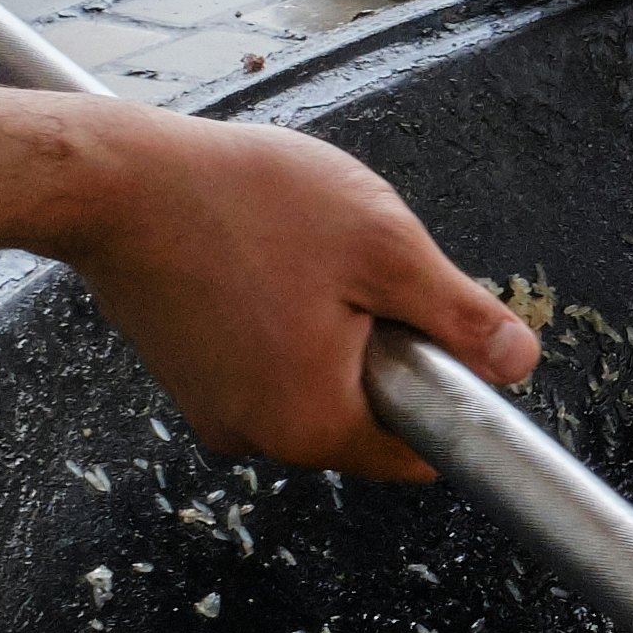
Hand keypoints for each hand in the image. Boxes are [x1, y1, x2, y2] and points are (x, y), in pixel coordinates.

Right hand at [53, 106, 537, 481]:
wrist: (113, 181)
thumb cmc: (244, 202)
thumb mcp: (383, 246)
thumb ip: (457, 316)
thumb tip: (519, 365)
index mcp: (312, 425)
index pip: (416, 452)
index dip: (446, 388)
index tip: (433, 324)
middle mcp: (257, 438)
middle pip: (365, 412)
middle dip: (381, 346)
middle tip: (356, 265)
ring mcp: (216, 410)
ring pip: (316, 382)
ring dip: (331, 327)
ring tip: (300, 254)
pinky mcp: (189, 377)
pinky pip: (268, 363)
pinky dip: (281, 320)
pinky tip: (260, 259)